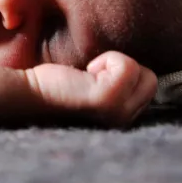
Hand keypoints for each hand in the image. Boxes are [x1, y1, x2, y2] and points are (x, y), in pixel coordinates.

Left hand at [25, 51, 157, 127]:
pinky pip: (128, 66)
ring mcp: (118, 114)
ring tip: (88, 75)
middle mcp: (125, 123)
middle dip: (123, 68)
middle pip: (151, 82)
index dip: (127, 75)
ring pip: (145, 75)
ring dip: (115, 64)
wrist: (30, 89)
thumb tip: (142, 62)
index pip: (151, 89)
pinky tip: (85, 73)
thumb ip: (123, 81)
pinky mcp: (108, 100)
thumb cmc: (60, 83)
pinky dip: (109, 59)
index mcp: (124, 120)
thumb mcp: (100, 82)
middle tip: (92, 76)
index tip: (99, 78)